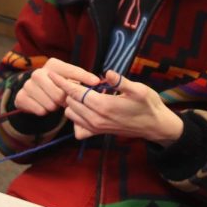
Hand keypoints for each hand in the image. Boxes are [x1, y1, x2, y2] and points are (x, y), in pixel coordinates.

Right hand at [14, 58, 101, 115]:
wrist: (31, 93)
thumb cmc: (55, 85)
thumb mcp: (67, 79)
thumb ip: (80, 79)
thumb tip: (96, 81)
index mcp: (52, 65)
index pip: (71, 71)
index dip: (84, 77)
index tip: (96, 82)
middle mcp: (38, 72)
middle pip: (60, 93)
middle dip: (64, 100)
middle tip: (63, 100)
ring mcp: (28, 84)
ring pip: (50, 104)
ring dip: (54, 107)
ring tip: (53, 102)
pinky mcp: (21, 97)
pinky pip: (40, 111)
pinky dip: (44, 111)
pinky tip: (43, 105)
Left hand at [48, 71, 183, 146]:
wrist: (155, 126)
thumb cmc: (148, 105)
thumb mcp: (139, 89)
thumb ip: (121, 81)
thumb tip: (107, 73)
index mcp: (103, 106)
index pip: (75, 92)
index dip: (62, 82)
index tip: (51, 73)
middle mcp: (96, 119)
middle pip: (70, 102)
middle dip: (68, 90)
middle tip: (77, 79)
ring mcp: (96, 128)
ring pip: (71, 114)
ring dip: (72, 102)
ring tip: (82, 92)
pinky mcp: (98, 133)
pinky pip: (77, 127)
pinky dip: (76, 118)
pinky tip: (85, 108)